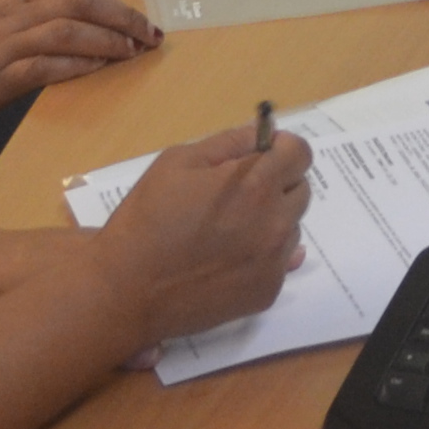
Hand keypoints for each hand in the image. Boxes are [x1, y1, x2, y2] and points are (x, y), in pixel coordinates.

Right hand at [0, 0, 160, 123]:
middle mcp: (10, 15)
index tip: (138, 20)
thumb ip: (20, 21)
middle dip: (119, 18)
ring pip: (65, 30)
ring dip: (105, 41)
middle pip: (77, 3)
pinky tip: (95, 70)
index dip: (110, 5)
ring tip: (132, 53)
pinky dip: (72, 66)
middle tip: (150, 35)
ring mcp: (0, 45)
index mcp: (11, 1)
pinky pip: (40, 66)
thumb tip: (61, 29)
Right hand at [92, 127, 315, 345]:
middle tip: (238, 194)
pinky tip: (228, 258)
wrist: (127, 290)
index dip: (280, 149)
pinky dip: (262, 254)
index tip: (260, 156)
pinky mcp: (267, 292)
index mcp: (256, 186)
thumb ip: (229, 143)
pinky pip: (281, 262)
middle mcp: (275, 223)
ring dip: (270, 221)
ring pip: (291, 227)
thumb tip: (263, 136)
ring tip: (227, 230)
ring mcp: (274, 262)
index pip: (300, 154)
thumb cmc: (148, 218)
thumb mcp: (178, 162)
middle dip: (277, 184)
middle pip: (300, 190)